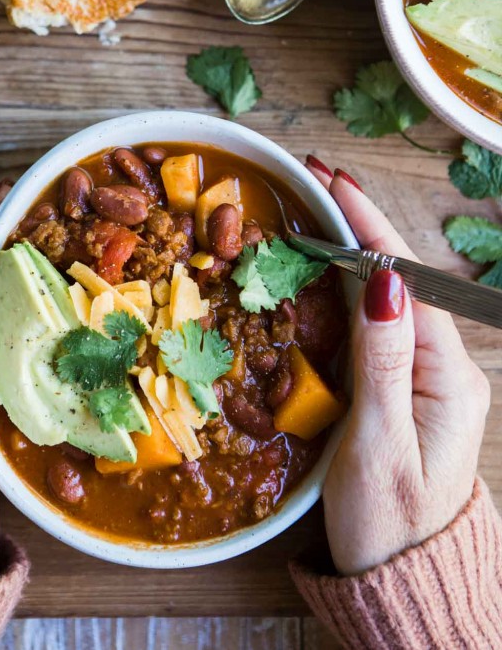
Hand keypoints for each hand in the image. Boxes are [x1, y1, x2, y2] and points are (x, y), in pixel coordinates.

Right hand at [306, 159, 490, 575]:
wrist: (403, 579)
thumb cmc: (389, 521)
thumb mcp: (381, 442)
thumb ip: (384, 359)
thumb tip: (386, 280)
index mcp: (445, 372)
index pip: (404, 278)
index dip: (367, 225)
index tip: (332, 181)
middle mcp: (441, 366)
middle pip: (399, 279)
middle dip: (358, 226)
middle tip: (315, 183)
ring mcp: (423, 377)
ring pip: (385, 298)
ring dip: (351, 252)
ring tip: (315, 214)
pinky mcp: (403, 390)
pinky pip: (375, 326)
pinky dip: (346, 291)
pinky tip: (324, 274)